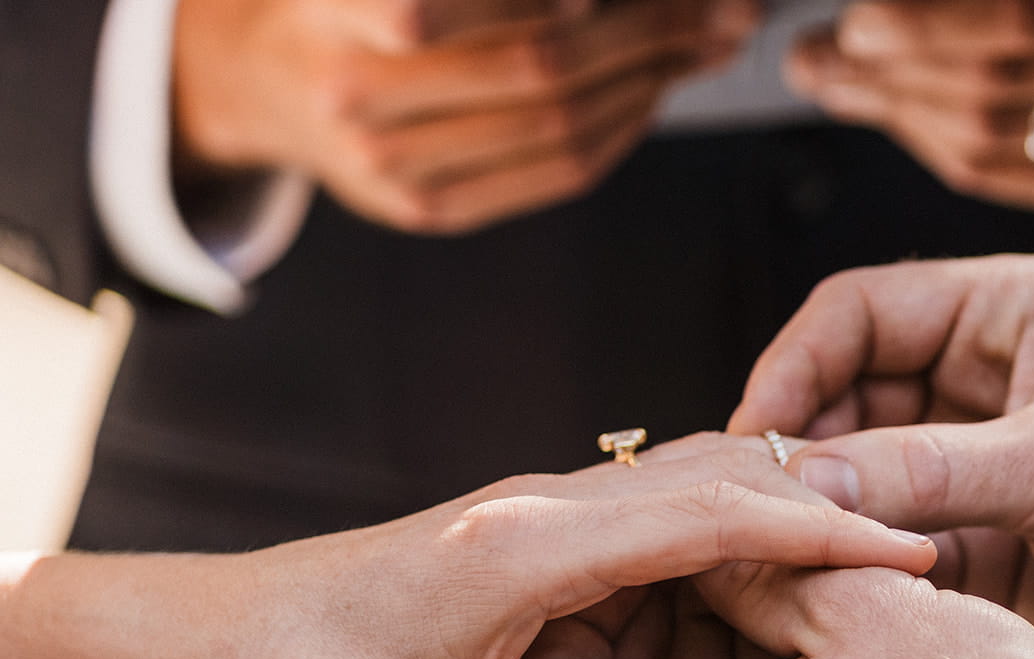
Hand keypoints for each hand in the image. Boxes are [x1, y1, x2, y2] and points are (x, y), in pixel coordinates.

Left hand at [13, 435, 933, 658]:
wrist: (218, 634)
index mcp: (526, 546)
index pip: (705, 517)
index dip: (813, 534)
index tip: (904, 556)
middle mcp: (540, 507)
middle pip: (713, 478)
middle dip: (817, 512)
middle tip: (910, 562)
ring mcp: (537, 512)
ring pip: (685, 488)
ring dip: (772, 520)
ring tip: (859, 570)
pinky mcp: (532, 533)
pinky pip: (649, 518)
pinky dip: (720, 537)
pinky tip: (757, 585)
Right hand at [173, 0, 757, 231]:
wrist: (258, 81)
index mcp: (336, 16)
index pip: (458, 5)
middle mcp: (358, 101)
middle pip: (540, 66)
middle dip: (650, 29)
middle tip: (725, 5)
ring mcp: (394, 173)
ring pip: (560, 128)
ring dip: (654, 79)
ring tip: (711, 40)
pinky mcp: (430, 212)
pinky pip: (555, 176)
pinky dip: (622, 129)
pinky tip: (658, 90)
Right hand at [728, 255, 1033, 658]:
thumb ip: (934, 470)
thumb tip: (808, 480)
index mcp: (1004, 315)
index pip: (858, 314)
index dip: (794, 367)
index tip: (757, 436)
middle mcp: (980, 383)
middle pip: (845, 402)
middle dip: (801, 456)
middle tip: (756, 515)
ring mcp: (976, 468)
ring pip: (862, 482)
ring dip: (826, 521)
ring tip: (783, 565)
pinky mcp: (982, 544)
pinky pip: (893, 548)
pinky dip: (862, 572)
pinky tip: (838, 601)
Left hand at [786, 0, 1033, 217]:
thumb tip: (844, 32)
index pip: (1023, 11)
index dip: (924, 23)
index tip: (854, 25)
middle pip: (999, 79)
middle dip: (891, 71)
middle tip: (820, 59)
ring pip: (996, 138)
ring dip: (900, 113)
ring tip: (842, 81)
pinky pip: (1016, 182)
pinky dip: (945, 152)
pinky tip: (907, 120)